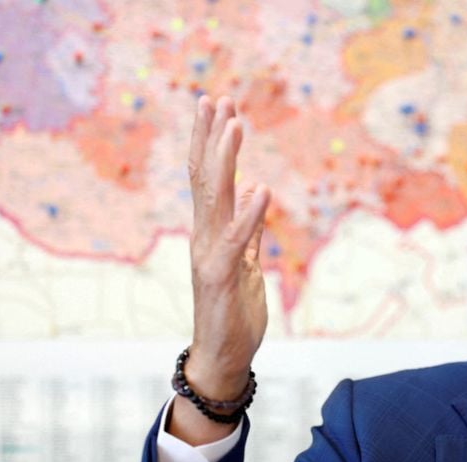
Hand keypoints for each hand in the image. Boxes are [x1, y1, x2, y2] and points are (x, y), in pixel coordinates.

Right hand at [171, 95, 270, 441]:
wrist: (223, 358)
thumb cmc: (234, 311)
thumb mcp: (248, 263)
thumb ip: (250, 228)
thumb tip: (255, 192)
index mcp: (213, 233)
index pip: (210, 179)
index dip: (213, 143)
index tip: (221, 107)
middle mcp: (205, 238)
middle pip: (206, 179)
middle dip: (211, 138)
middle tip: (216, 98)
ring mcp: (210, 257)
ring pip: (215, 200)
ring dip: (225, 162)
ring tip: (234, 126)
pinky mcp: (221, 279)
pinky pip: (237, 241)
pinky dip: (249, 214)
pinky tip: (261, 188)